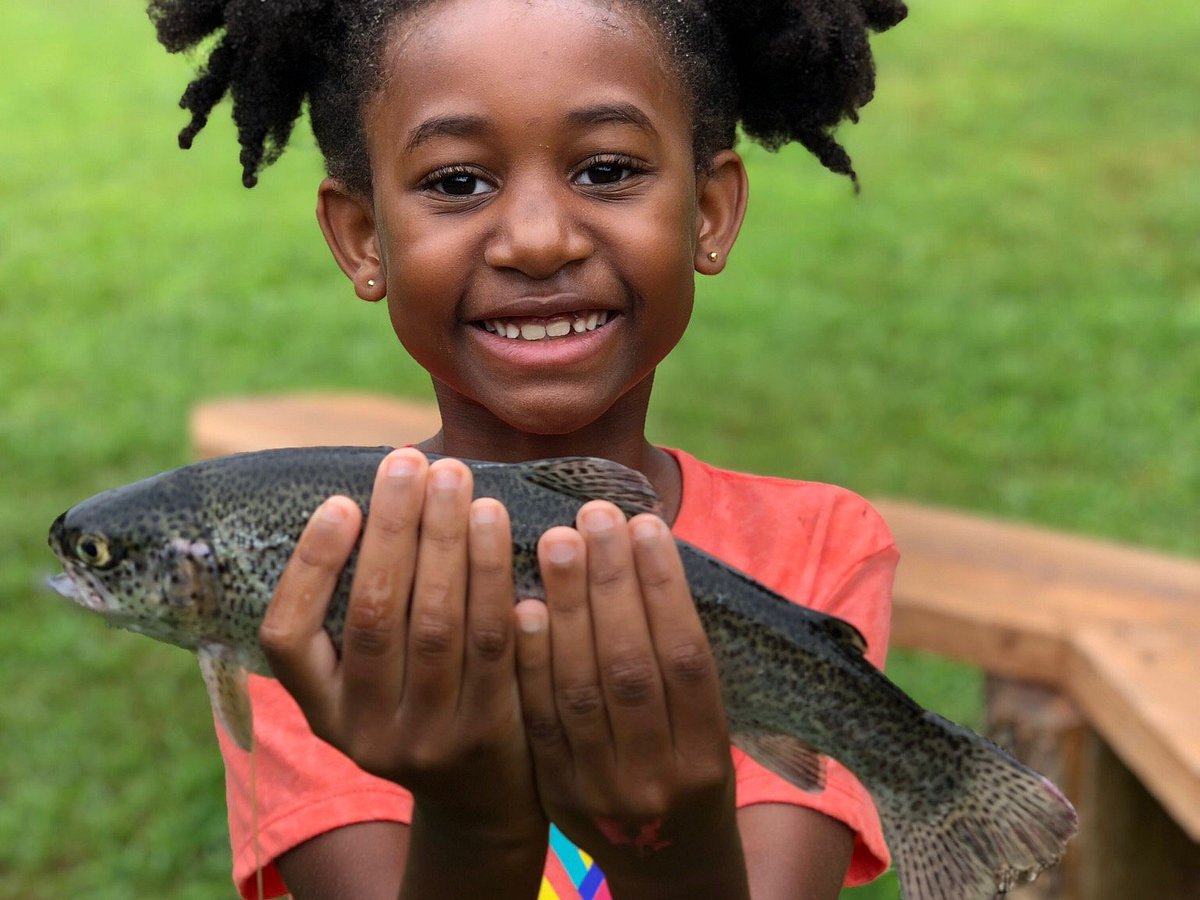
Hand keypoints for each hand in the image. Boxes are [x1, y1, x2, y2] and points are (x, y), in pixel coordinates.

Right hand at [259, 449, 544, 843]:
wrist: (481, 803)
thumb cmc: (422, 708)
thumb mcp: (371, 683)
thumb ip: (366, 608)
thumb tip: (375, 497)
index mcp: (320, 710)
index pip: (288, 638)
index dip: (311, 567)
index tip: (341, 501)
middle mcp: (363, 730)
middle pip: (374, 615)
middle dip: (394, 529)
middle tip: (412, 460)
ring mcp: (427, 738)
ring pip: (438, 625)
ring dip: (451, 542)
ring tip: (461, 482)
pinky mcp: (489, 734)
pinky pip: (495, 647)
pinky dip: (496, 582)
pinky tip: (500, 531)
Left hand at [514, 501, 749, 898]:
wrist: (666, 866)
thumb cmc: (692, 774)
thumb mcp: (711, 729)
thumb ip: (683, 660)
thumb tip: (645, 556)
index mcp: (708, 756)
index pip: (686, 658)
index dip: (664, 588)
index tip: (645, 525)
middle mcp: (657, 778)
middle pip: (629, 667)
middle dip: (610, 584)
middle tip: (594, 515)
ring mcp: (601, 791)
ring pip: (579, 689)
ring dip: (565, 608)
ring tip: (555, 539)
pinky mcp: (556, 794)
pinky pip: (538, 721)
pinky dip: (531, 661)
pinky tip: (522, 604)